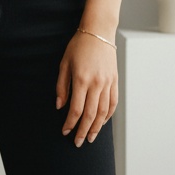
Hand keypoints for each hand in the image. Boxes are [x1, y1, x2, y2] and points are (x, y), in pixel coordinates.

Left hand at [55, 30, 117, 146]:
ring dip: (96, 127)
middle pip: (91, 115)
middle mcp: (96, 84)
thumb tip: (60, 106)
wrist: (99, 32)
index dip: (70, 123)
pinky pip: (113, 103)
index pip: (76, 109)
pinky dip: (108, 115)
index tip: (65, 131)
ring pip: (103, 112)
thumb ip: (61, 86)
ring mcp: (108, 83)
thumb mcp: (64, 64)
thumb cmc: (78, 46)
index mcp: (81, 80)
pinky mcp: (114, 81)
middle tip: (78, 142)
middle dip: (83, 131)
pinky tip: (102, 123)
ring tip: (90, 137)